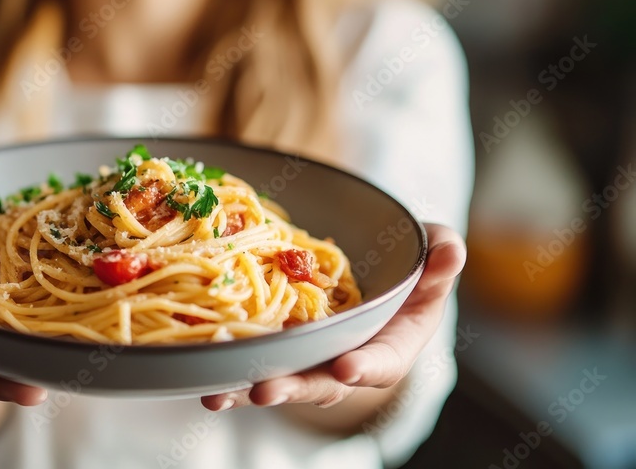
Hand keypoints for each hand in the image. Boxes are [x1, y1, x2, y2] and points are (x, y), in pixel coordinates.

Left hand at [201, 223, 466, 411]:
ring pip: (280, 379)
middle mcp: (346, 360)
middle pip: (320, 382)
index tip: (346, 367)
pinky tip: (200, 380)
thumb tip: (450, 251)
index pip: (382, 362)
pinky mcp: (278, 348)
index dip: (366, 366)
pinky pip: (252, 362)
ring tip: (218, 398)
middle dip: (292, 388)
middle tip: (265, 391)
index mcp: (390, 345)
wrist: (369, 272)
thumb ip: (440, 258)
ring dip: (247, 390)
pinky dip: (227, 372)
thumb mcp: (430, 258)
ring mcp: (308, 358)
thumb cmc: (408, 267)